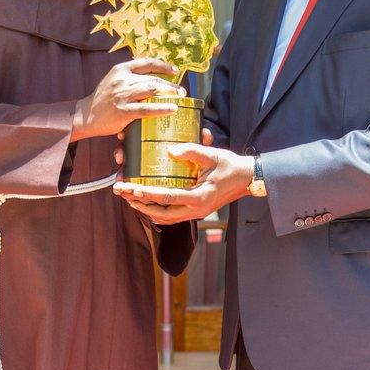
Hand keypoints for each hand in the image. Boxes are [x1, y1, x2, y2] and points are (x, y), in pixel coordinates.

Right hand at [72, 57, 183, 141]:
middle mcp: (122, 79)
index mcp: (120, 69)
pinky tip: (172, 109)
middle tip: (181, 91)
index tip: (174, 71)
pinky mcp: (123, 111)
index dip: (163, 66)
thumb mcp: (113, 81)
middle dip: (170, 85)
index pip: (146, 63)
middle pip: (153, 79)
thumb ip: (129, 78)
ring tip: (180, 98)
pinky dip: (161, 108)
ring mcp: (122, 95)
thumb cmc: (102, 100)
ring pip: (152, 91)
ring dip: (169, 94)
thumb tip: (152, 80)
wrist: (84, 115)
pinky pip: (146, 109)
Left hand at [113, 134, 253, 224]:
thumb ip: (192, 151)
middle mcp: (194, 210)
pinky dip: (157, 211)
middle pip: (160, 213)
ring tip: (130, 198)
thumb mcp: (213, 155)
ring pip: (164, 217)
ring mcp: (195, 213)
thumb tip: (170, 151)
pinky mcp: (195, 211)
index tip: (129, 188)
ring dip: (146, 209)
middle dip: (139, 203)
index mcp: (197, 198)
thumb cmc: (231, 166)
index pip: (165, 198)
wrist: (247, 179)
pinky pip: (172, 216)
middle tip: (122, 193)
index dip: (144, 193)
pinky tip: (147, 203)